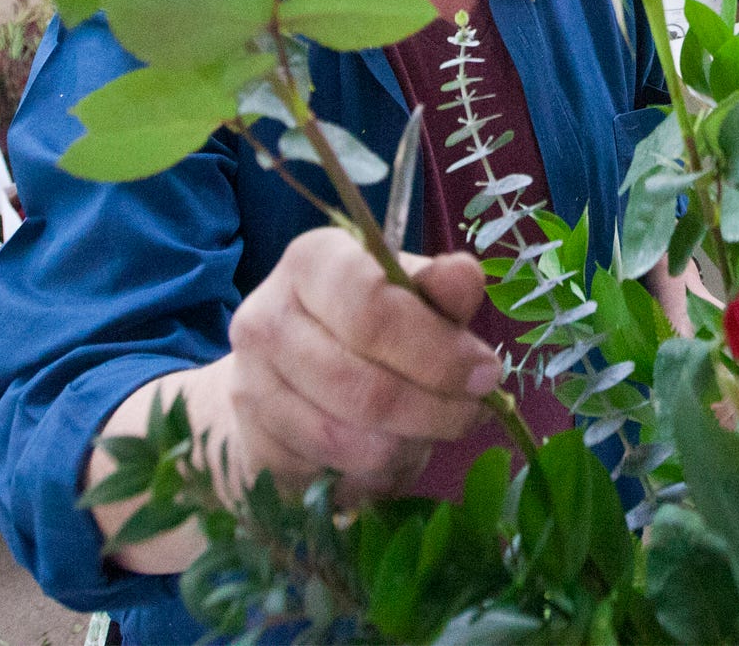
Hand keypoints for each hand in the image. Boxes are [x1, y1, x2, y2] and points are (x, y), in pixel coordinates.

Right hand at [218, 227, 500, 500]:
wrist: (287, 372)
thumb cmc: (366, 321)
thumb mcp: (412, 292)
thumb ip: (443, 289)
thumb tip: (465, 277)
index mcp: (311, 262)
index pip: (372, 308)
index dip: (438, 350)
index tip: (487, 374)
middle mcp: (266, 318)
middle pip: (363, 385)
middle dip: (435, 408)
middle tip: (474, 414)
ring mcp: (250, 386)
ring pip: (346, 439)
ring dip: (408, 445)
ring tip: (433, 430)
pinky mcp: (253, 446)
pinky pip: (328, 475)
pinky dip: (375, 474)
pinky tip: (394, 453)